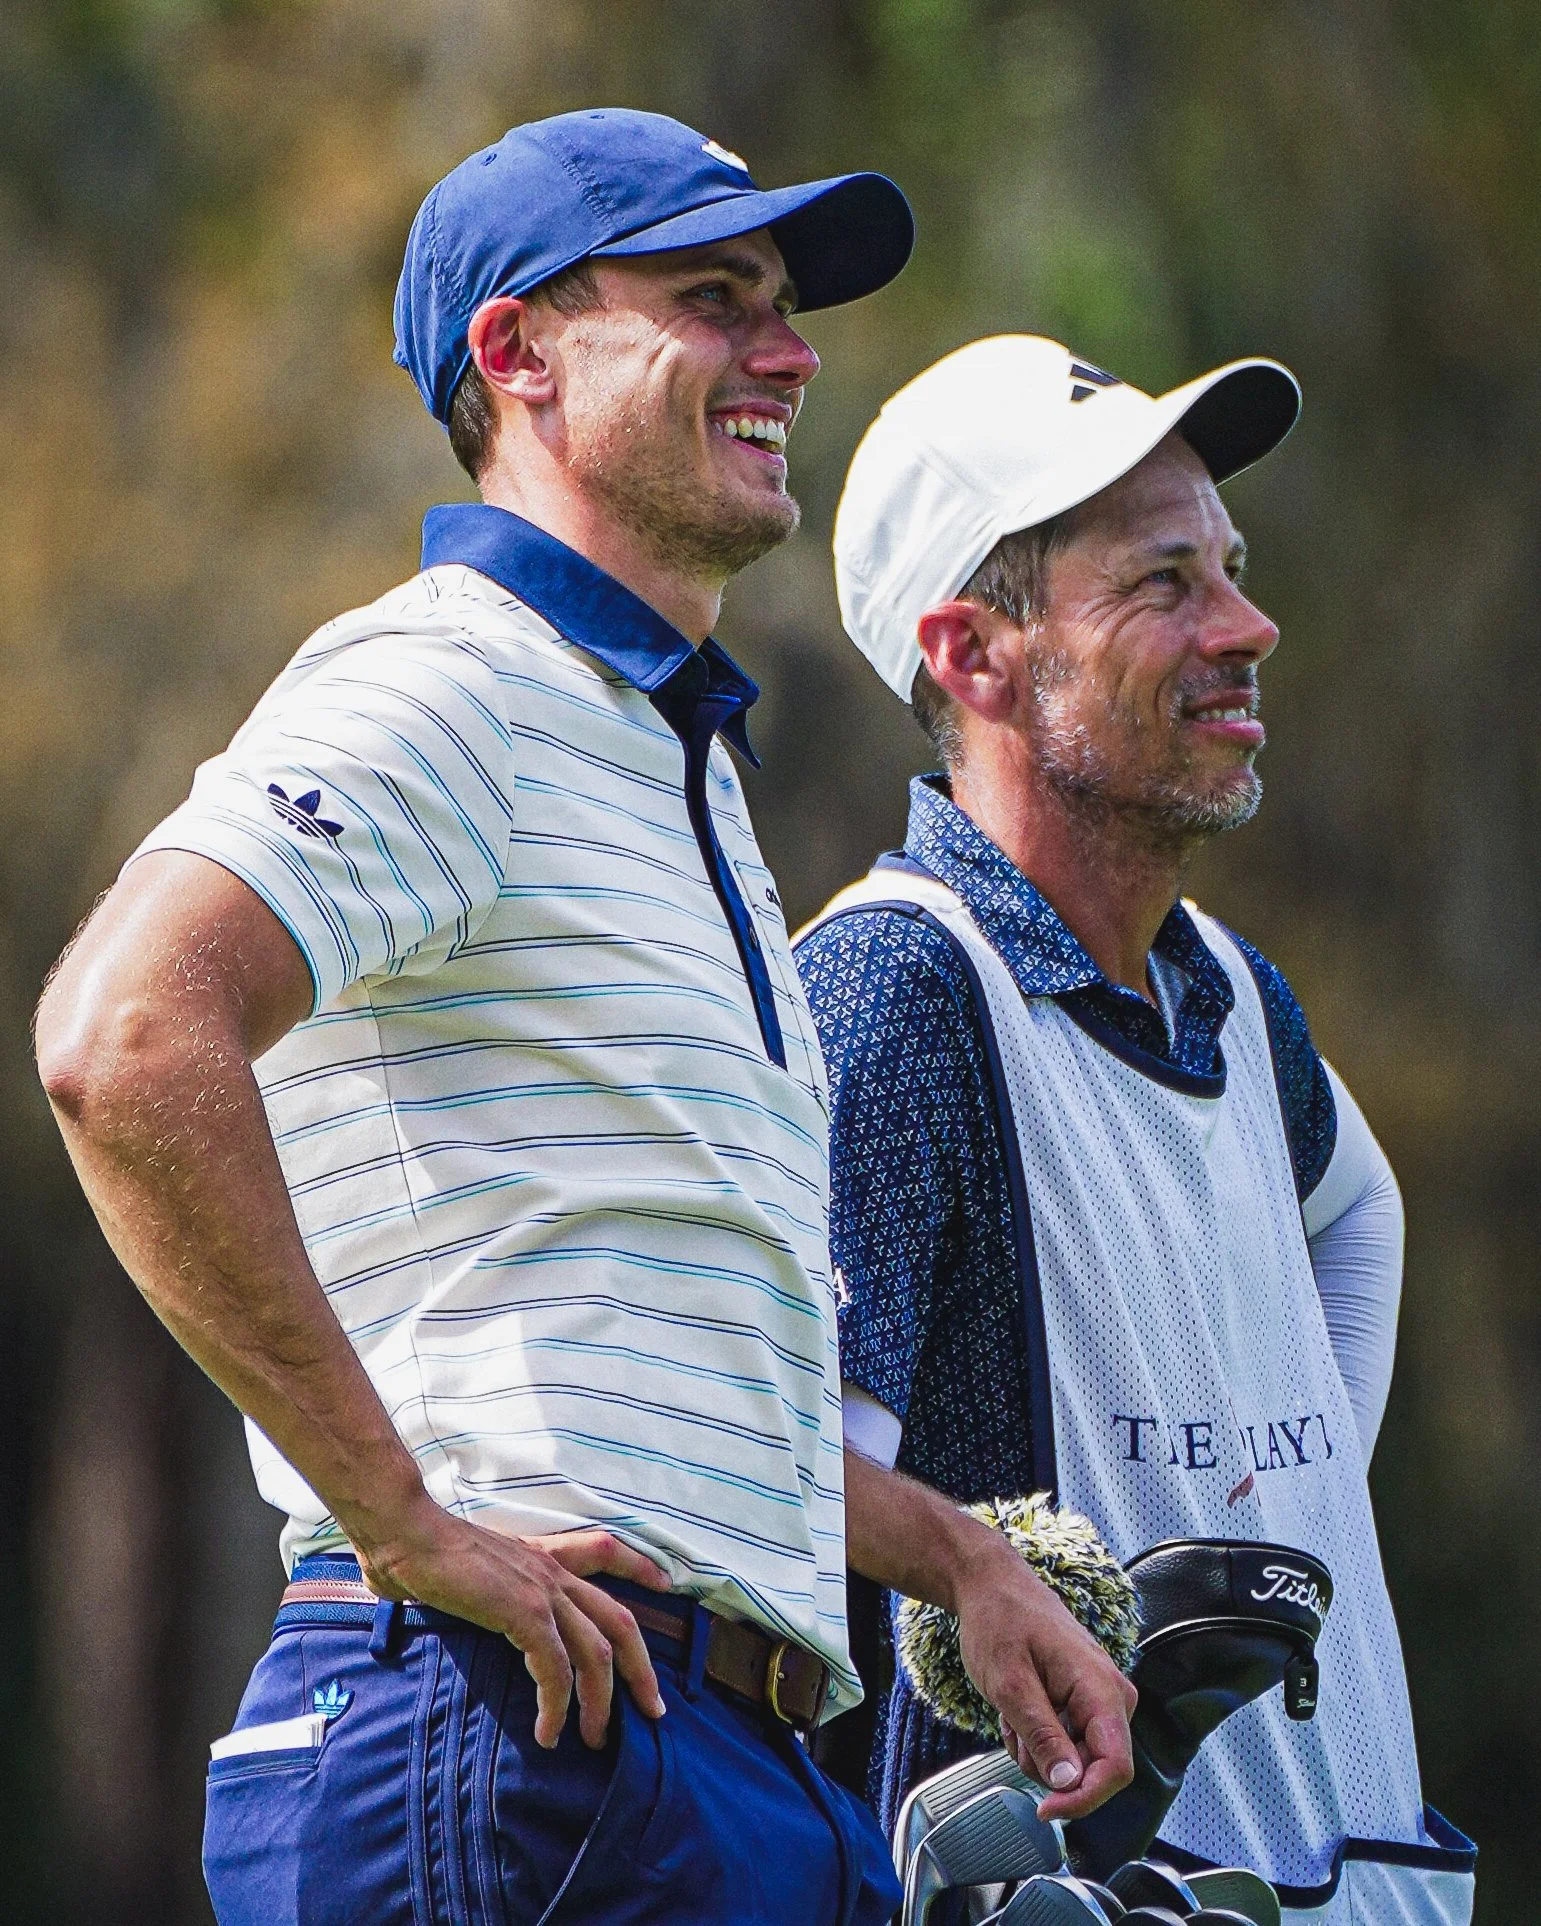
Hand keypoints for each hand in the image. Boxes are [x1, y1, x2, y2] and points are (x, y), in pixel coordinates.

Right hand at [355, 1494, 671, 1749]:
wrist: (404, 1532)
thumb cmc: (419, 1551)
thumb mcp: (466, 1569)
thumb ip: (479, 1590)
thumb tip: (459, 1609)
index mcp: (540, 1557)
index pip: (604, 1550)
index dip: (639, 1566)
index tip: (666, 1584)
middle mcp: (551, 1572)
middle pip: (619, 1621)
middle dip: (642, 1669)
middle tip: (653, 1710)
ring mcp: (542, 1590)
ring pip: (597, 1653)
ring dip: (601, 1703)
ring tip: (595, 1739)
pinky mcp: (524, 1611)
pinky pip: (556, 1669)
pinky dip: (558, 1706)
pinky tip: (548, 1733)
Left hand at [954, 1538, 1136, 1821]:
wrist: (992, 1585)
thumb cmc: (999, 1622)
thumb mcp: (1009, 1684)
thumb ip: (1042, 1735)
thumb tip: (1070, 1784)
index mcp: (1101, 1688)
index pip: (1116, 1767)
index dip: (1084, 1799)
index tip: (1044, 1809)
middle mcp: (1112, 1695)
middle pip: (1094, 1769)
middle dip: (1047, 1765)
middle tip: (1010, 1730)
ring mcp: (1100, 1698)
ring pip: (1076, 1761)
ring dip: (1036, 1750)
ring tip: (1011, 1711)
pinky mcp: (1086, 1702)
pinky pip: (1067, 1743)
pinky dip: (1036, 1736)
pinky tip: (1018, 1707)